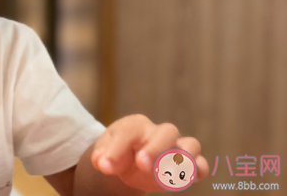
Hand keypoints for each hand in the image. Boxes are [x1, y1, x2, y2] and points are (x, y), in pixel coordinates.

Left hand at [90, 115, 208, 192]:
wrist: (128, 161)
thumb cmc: (117, 152)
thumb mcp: (105, 152)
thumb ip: (103, 156)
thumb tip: (101, 163)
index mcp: (137, 125)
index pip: (130, 130)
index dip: (118, 148)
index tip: (105, 166)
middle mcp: (159, 132)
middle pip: (167, 131)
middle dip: (156, 148)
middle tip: (141, 164)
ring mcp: (176, 147)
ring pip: (191, 144)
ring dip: (183, 158)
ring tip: (167, 172)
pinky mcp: (187, 165)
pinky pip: (201, 164)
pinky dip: (198, 169)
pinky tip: (185, 178)